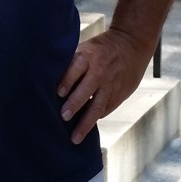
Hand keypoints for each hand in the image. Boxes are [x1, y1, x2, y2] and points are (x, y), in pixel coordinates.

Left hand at [56, 26, 151, 143]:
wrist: (132, 43)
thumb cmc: (101, 48)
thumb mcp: (86, 48)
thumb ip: (72, 64)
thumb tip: (48, 82)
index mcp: (88, 56)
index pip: (76, 68)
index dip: (67, 80)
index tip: (58, 93)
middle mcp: (99, 71)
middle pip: (86, 89)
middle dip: (75, 104)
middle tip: (63, 117)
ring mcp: (110, 84)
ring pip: (97, 106)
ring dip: (86, 122)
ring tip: (75, 137)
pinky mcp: (119, 94)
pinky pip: (106, 109)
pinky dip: (96, 119)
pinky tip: (86, 129)